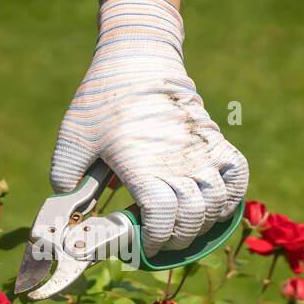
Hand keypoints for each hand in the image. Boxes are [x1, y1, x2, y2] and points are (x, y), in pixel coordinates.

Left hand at [50, 0, 248, 255]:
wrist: (140, 58)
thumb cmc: (104, 97)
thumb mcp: (73, 135)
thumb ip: (66, 174)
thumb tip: (67, 201)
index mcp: (144, 167)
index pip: (162, 218)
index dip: (156, 239)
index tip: (145, 246)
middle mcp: (178, 163)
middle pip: (192, 218)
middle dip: (176, 239)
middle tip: (159, 242)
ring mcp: (201, 151)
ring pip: (217, 203)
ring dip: (203, 224)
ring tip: (184, 228)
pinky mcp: (214, 140)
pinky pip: (237, 176)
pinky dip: (231, 198)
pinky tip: (216, 207)